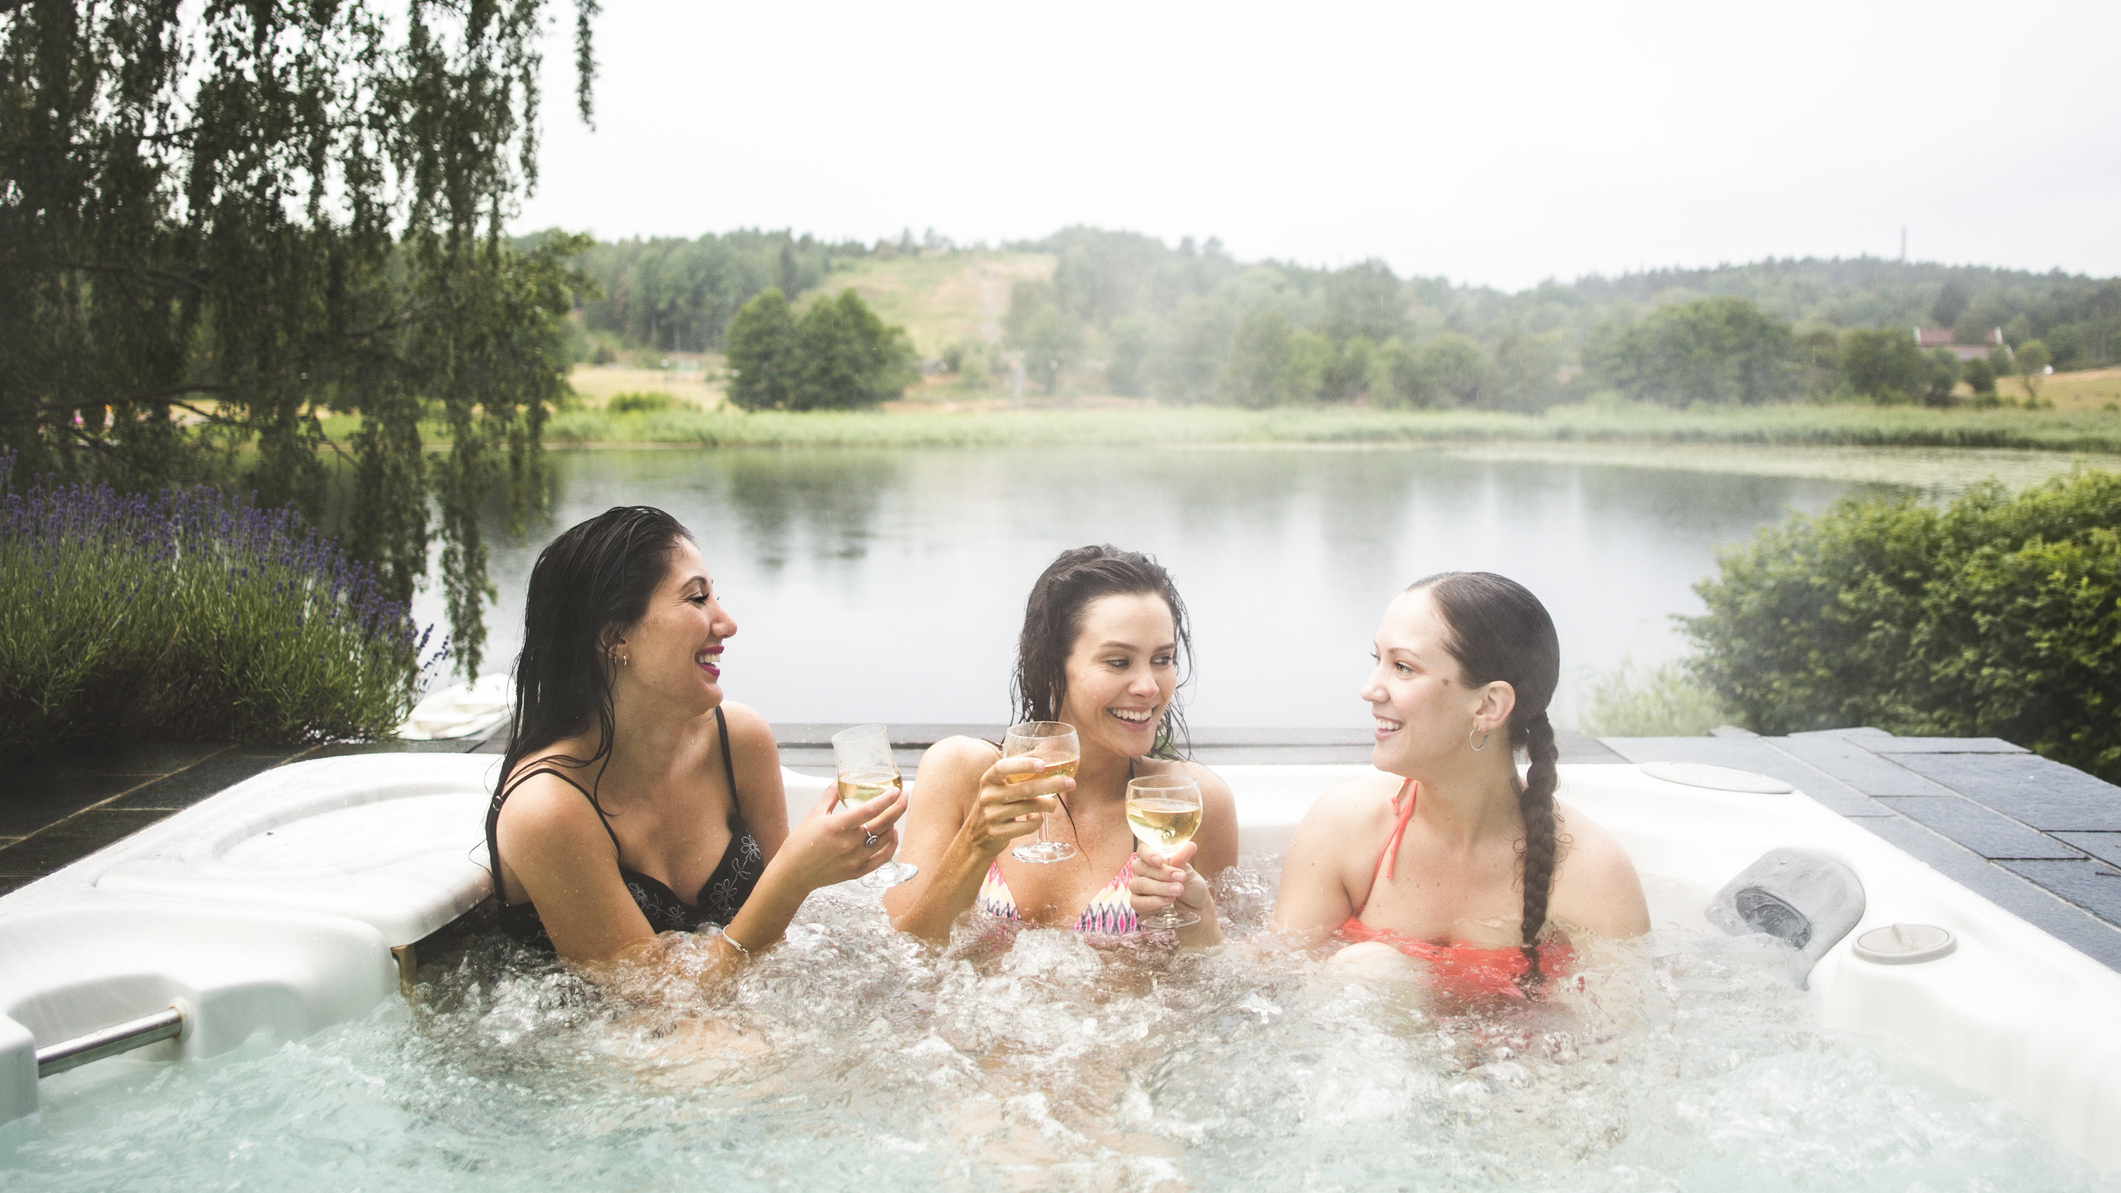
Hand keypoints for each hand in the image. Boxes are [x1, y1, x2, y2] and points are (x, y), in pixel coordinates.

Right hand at [781, 782, 907, 890]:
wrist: (793, 873)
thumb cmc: (800, 843)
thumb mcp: (814, 813)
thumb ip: (832, 793)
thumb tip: (845, 774)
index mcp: (837, 827)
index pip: (869, 810)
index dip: (887, 799)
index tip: (896, 790)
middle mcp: (849, 844)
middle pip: (884, 824)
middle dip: (898, 807)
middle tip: (903, 796)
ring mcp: (855, 860)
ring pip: (886, 840)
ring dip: (894, 824)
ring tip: (893, 813)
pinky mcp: (858, 872)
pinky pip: (883, 858)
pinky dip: (892, 845)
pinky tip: (892, 834)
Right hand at [958, 754, 1069, 858]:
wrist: (975, 835)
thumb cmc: (996, 802)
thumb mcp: (1003, 783)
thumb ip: (1025, 763)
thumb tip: (1051, 744)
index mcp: (989, 779)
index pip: (1002, 767)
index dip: (1023, 764)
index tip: (1043, 764)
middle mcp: (988, 796)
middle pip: (1023, 789)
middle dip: (1051, 785)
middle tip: (1071, 783)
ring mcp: (991, 816)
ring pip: (1027, 808)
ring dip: (1047, 805)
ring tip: (1053, 804)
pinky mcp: (997, 833)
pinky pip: (1025, 827)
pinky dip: (1037, 822)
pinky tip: (1037, 819)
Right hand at [1130, 840, 1209, 917]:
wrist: (1195, 906)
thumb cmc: (1189, 884)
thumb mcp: (1189, 872)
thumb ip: (1183, 860)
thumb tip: (1190, 845)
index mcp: (1152, 858)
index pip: (1142, 850)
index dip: (1148, 854)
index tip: (1160, 860)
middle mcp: (1142, 871)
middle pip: (1141, 868)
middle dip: (1162, 873)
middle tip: (1181, 878)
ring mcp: (1138, 888)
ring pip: (1140, 885)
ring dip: (1160, 888)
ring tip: (1178, 890)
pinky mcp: (1138, 904)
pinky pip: (1138, 903)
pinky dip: (1154, 902)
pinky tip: (1168, 901)